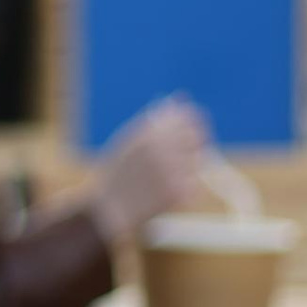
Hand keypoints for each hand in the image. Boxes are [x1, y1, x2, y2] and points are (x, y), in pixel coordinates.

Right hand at [85, 97, 212, 253]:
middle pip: (199, 137)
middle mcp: (162, 147)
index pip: (189, 117)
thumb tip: (181, 98)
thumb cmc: (118, 171)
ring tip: (169, 177)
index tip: (195, 131)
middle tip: (188, 154)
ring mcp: (172, 170)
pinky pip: (196, 184)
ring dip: (191, 167)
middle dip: (198, 144)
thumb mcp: (129, 138)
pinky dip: (187, 188)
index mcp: (149, 131)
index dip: (196, 123)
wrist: (107, 208)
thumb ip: (156, 118)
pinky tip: (166, 192)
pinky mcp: (179, 192)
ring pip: (200, 161)